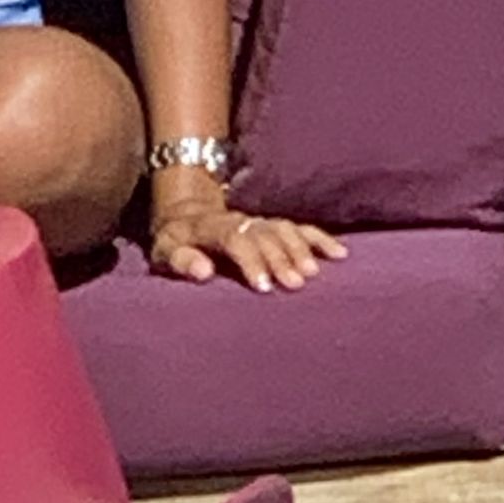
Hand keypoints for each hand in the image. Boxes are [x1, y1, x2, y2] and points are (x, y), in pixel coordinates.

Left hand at [151, 200, 348, 292]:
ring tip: (313, 274)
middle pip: (263, 234)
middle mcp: (239, 221)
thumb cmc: (175, 244)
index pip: (234, 238)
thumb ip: (181, 261)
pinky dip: (319, 239)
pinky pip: (299, 228)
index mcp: (211, 227)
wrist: (185, 216)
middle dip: (279, 257)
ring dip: (299, 249)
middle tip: (294, 285)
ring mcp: (257, 222)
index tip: (264, 286)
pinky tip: (340, 255)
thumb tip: (203, 271)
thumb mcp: (163, 252)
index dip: (250, 260)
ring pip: (283, 229)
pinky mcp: (271, 226)